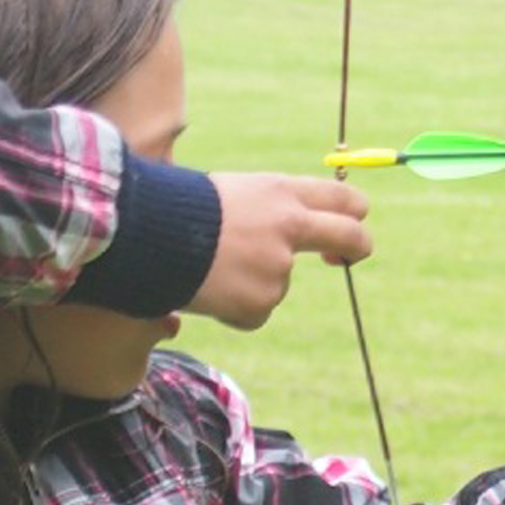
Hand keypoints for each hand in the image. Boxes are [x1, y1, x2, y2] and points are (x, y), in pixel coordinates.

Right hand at [193, 173, 371, 328]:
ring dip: (253, 283)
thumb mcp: (232, 193)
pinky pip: (255, 312)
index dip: (352, 213)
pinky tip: (208, 288)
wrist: (148, 237)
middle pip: (350, 236)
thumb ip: (268, 210)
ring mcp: (279, 267)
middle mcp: (289, 227)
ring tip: (211, 266)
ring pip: (280, 283)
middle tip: (344, 256)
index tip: (351, 224)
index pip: (342, 199)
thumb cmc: (179, 209)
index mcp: (282, 192)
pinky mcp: (262, 302)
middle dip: (357, 247)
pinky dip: (234, 307)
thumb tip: (290, 234)